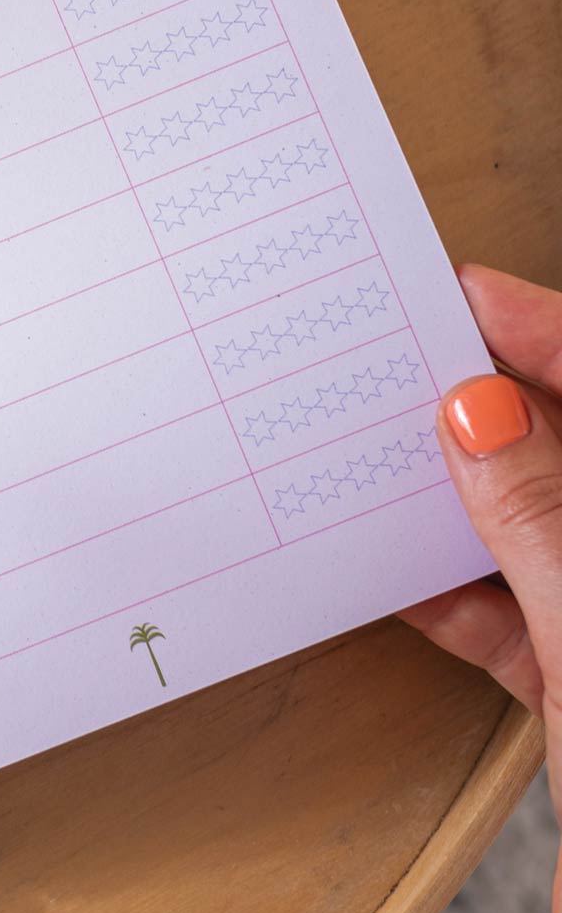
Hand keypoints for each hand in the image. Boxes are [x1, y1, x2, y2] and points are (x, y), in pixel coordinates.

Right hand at [400, 264, 561, 912]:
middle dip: (486, 416)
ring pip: (539, 540)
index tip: (458, 292)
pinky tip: (393, 576)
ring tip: (371, 463)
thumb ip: (540, 522)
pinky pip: (524, 620)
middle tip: (394, 365)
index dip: (545, 334)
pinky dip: (460, 600)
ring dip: (457, 509)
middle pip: (561, 464)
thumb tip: (479, 412)